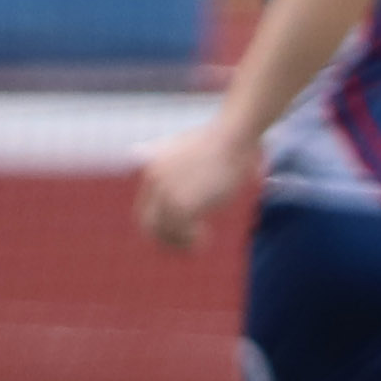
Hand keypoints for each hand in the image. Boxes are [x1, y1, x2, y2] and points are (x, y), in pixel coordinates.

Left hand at [131, 121, 254, 251]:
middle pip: (148, 223)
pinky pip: (180, 231)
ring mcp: (167, 192)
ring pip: (163, 231)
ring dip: (181, 242)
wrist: (233, 134)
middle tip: (188, 246)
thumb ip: (187, 168)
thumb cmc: (226, 141)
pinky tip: (206, 238)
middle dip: (167, 239)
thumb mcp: (200, 153)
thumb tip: (194, 182)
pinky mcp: (182, 203)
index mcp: (156, 170)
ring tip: (201, 243)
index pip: (147, 208)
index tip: (184, 231)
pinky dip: (192, 240)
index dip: (164, 225)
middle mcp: (155, 182)